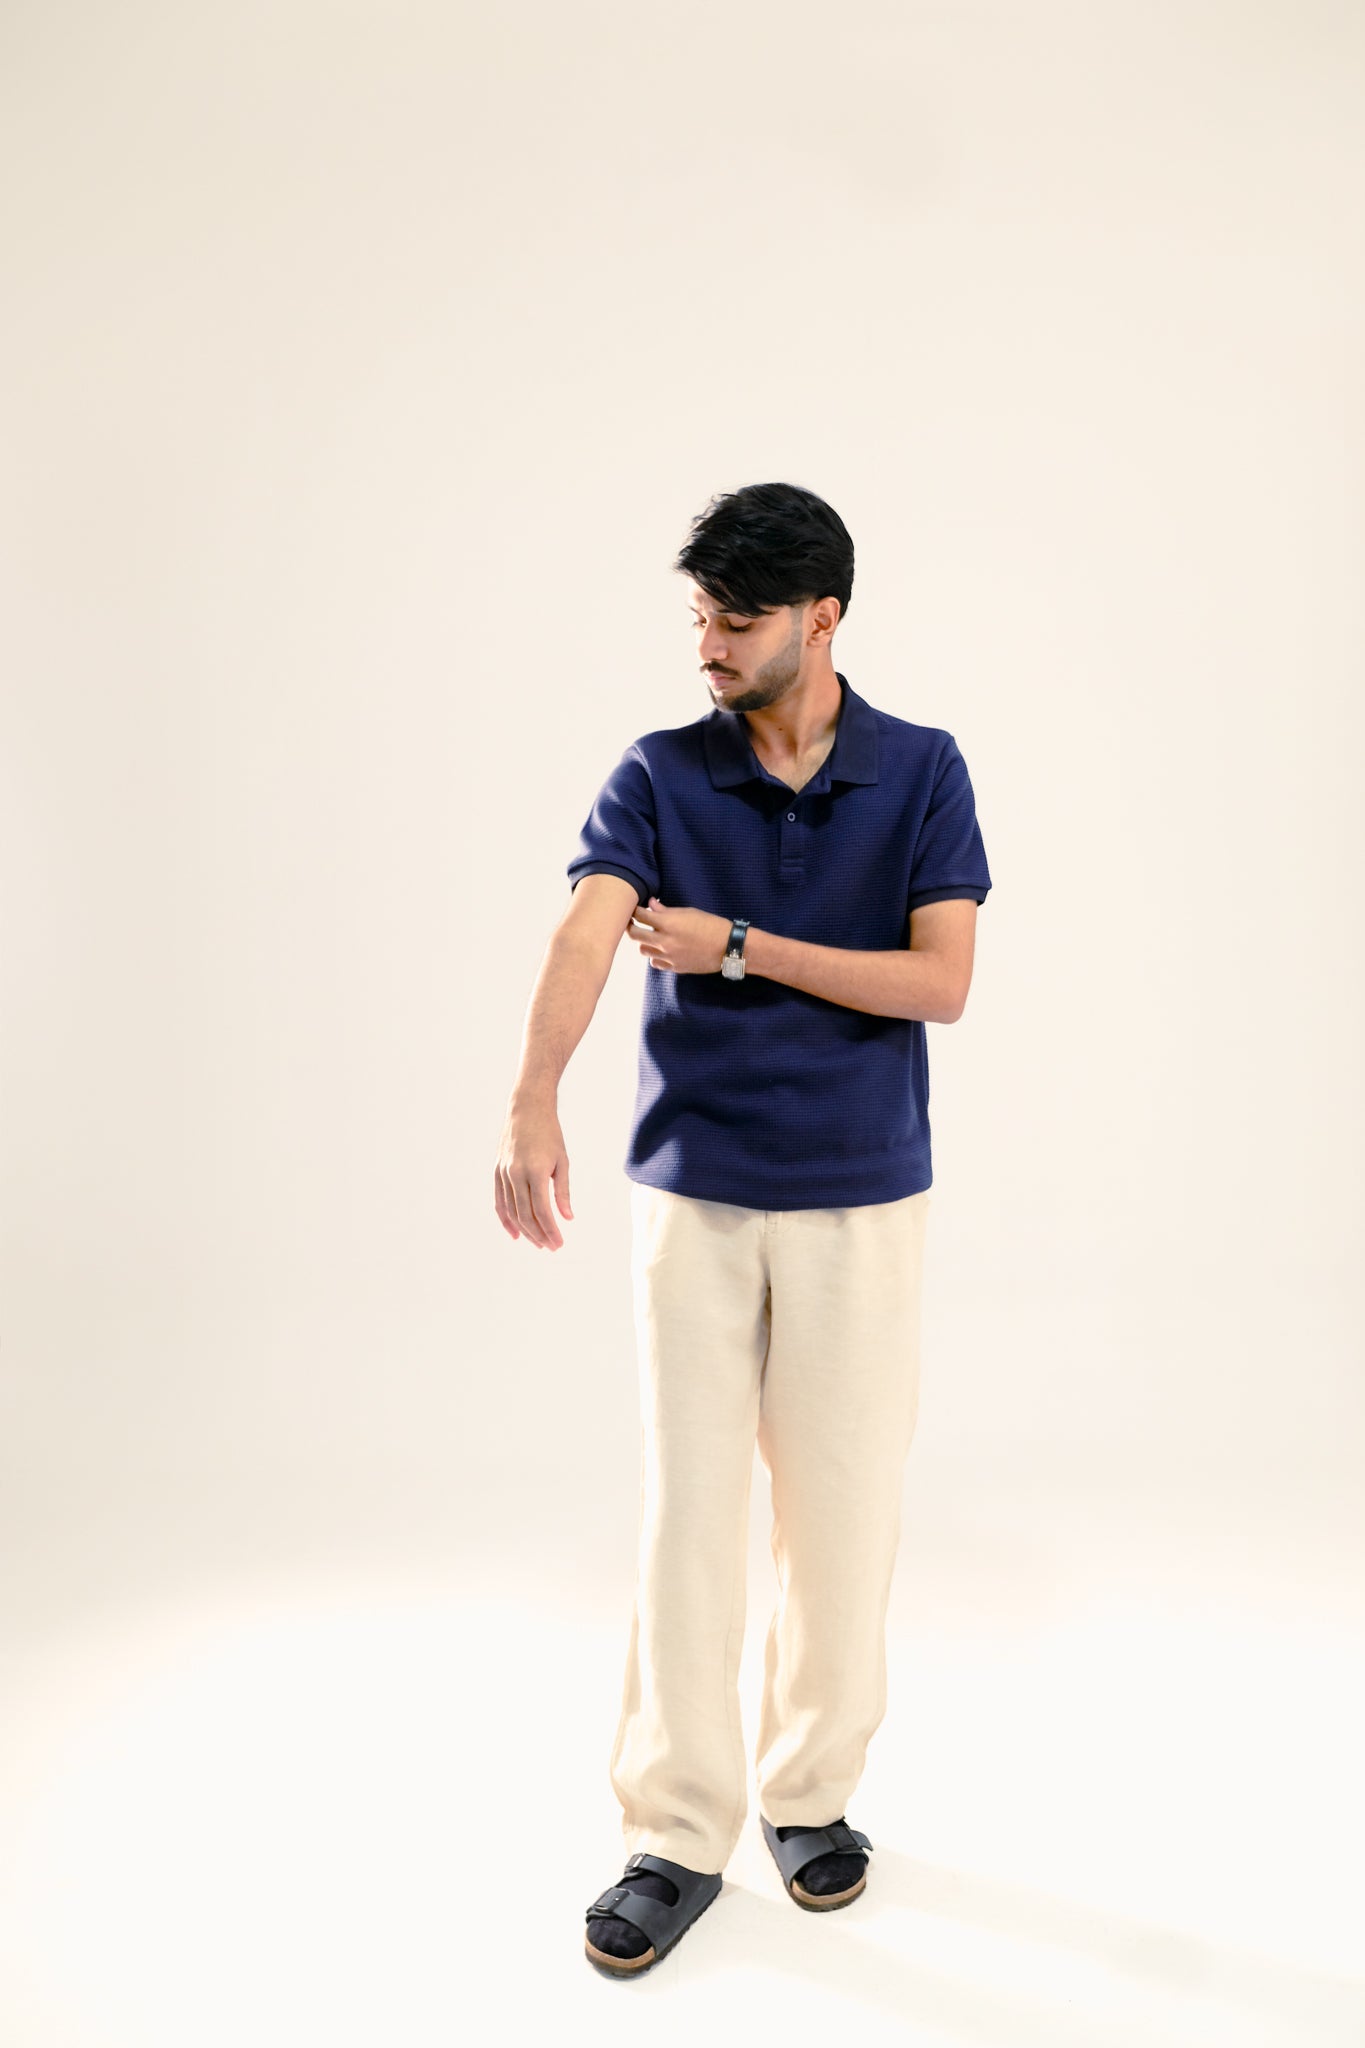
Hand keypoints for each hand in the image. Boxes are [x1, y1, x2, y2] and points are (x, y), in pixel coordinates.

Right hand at [494, 1098, 573, 1249]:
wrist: (527, 1109)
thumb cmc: (549, 1134)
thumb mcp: (562, 1161)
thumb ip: (562, 1191)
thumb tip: (567, 1217)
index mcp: (536, 1171)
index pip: (542, 1210)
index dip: (550, 1230)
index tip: (559, 1243)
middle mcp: (516, 1173)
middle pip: (525, 1215)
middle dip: (538, 1235)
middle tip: (551, 1246)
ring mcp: (504, 1173)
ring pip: (511, 1211)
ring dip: (524, 1230)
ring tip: (537, 1242)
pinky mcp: (497, 1171)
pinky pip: (500, 1201)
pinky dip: (506, 1219)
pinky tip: (514, 1233)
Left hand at [629, 897, 731, 974]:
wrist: (728, 947)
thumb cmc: (711, 925)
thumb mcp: (689, 913)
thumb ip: (667, 911)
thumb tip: (651, 904)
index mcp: (668, 924)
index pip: (641, 916)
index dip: (635, 910)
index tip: (634, 909)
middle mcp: (664, 941)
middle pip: (635, 934)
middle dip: (631, 926)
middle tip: (632, 922)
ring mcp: (668, 956)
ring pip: (643, 950)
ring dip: (644, 942)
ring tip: (650, 937)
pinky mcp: (674, 967)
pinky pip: (655, 962)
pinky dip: (655, 956)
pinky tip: (661, 950)